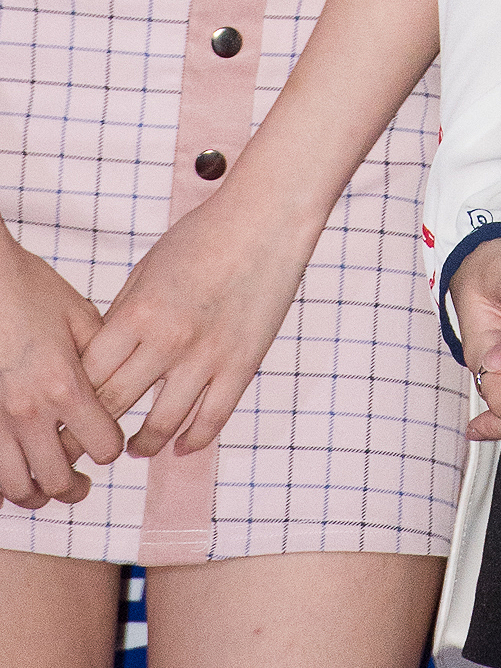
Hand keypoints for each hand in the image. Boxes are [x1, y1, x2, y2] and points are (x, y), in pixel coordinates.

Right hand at [0, 229, 123, 505]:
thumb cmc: (31, 289)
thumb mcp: (78, 316)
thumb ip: (102, 354)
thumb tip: (121, 379)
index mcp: (65, 385)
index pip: (103, 446)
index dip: (111, 447)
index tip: (110, 441)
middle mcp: (29, 411)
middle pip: (58, 479)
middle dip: (75, 488)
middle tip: (82, 485)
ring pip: (17, 487)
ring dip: (37, 494)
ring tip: (47, 488)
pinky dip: (2, 487)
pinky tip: (13, 478)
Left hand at [81, 183, 322, 458]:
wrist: (267, 219)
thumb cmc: (205, 235)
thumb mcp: (148, 269)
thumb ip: (124, 316)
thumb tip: (103, 361)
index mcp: (140, 311)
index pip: (89, 375)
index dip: (70, 400)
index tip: (65, 415)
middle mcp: (170, 339)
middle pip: (114, 404)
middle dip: (90, 433)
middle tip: (81, 448)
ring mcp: (208, 356)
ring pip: (162, 424)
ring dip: (141, 444)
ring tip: (134, 448)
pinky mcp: (242, 364)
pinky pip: (213, 419)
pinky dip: (192, 441)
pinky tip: (179, 446)